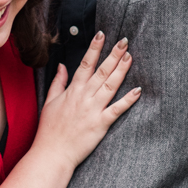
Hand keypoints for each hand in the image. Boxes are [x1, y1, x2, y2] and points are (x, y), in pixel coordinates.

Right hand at [36, 33, 139, 168]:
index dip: (94, 48)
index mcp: (72, 91)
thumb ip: (58, 82)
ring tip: (130, 57)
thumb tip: (62, 66)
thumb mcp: (50, 102)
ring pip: (110, 85)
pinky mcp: (101, 124)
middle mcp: (84, 97)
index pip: (85, 64)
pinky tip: (137, 90)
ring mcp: (93, 110)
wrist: (52, 153)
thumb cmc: (49, 130)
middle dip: (113, 54)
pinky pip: (117, 109)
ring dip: (121, 70)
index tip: (102, 34)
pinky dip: (128, 100)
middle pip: (101, 71)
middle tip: (124, 41)